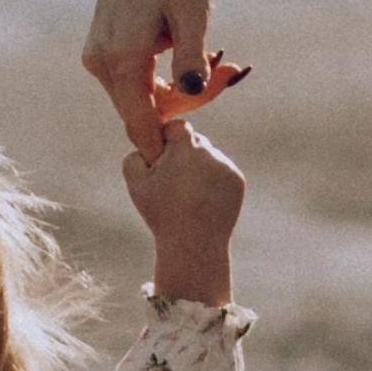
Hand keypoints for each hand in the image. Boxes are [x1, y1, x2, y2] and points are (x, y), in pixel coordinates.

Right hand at [83, 0, 213, 161]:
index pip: (140, 120)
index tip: (186, 152)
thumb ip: (192, 60)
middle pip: (139, 110)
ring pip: (134, 96)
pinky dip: (156, 77)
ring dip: (170, 91)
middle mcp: (100, 61)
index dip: (163, 140)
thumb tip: (192, 97)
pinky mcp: (99, 48)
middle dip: (180, 106)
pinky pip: (129, 79)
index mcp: (122, 56)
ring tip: (215, 59)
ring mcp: (95, 56)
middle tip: (229, 73)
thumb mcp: (194, 12)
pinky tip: (184, 51)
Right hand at [122, 121, 244, 306]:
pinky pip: (221, 172)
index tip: (159, 155)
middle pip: (194, 141)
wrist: (194, 243)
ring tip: (185, 196)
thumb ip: (134, 157)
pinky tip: (200, 202)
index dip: (165, 139)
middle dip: (181, 155)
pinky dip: (211, 182)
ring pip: (208, 157)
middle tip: (170, 179)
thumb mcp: (135, 185)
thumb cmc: (161, 213)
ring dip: (197, 169)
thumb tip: (144, 147)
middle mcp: (210, 152)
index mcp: (186, 148)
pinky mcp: (237, 181)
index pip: (176, 127)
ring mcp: (226, 166)